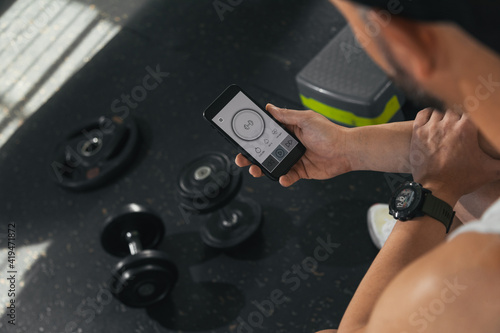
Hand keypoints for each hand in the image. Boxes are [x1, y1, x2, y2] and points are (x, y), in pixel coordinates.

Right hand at [235, 104, 350, 186]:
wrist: (346, 151)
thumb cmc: (329, 132)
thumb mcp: (306, 119)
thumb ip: (287, 116)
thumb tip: (270, 108)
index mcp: (289, 130)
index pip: (267, 133)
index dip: (254, 136)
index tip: (241, 139)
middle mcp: (290, 144)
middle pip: (266, 151)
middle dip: (251, 155)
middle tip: (241, 159)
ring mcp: (294, 158)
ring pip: (273, 165)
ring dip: (263, 168)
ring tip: (256, 170)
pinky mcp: (301, 171)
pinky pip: (288, 176)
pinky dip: (284, 179)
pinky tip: (282, 177)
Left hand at [410, 108, 499, 205]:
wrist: (435, 189)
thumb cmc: (462, 179)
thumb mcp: (490, 170)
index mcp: (467, 128)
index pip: (473, 109)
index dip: (474, 114)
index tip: (475, 121)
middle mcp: (448, 124)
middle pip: (455, 110)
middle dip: (459, 117)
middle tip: (460, 127)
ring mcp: (431, 127)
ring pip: (439, 111)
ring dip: (443, 117)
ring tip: (447, 126)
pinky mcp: (417, 132)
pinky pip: (423, 114)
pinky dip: (428, 114)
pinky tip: (432, 121)